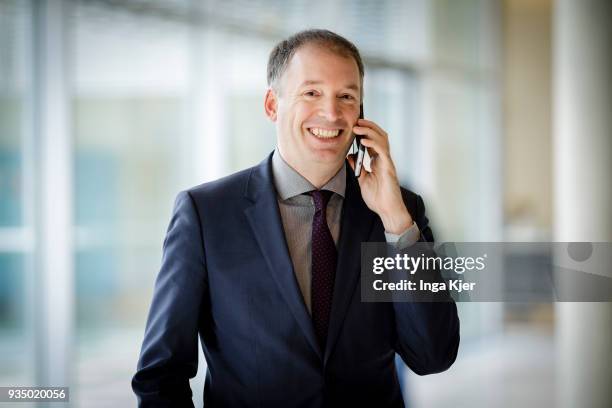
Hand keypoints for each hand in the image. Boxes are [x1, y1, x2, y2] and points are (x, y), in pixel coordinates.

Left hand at [347, 118, 412, 233]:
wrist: (386, 210)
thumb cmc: (378, 198)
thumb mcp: (362, 180)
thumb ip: (357, 168)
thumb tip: (350, 156)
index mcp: (378, 162)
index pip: (373, 141)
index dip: (365, 132)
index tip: (354, 126)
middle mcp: (384, 159)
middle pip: (379, 136)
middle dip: (369, 126)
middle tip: (356, 121)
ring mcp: (387, 162)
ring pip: (382, 140)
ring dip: (370, 131)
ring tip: (358, 127)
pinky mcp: (389, 167)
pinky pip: (382, 151)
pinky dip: (374, 144)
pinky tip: (364, 141)